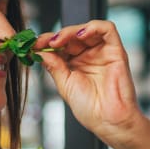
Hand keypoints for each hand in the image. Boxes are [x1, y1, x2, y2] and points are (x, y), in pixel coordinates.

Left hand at [37, 20, 143, 144]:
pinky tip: (78, 36)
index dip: (46, 43)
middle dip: (55, 36)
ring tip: (58, 41)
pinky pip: (107, 29)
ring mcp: (102, 52)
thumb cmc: (90, 109)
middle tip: (43, 42)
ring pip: (87, 29)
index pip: (60, 46)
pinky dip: (93, 27)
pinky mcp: (116, 50)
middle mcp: (89, 56)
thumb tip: (40, 52)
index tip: (33, 45)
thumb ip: (54, 66)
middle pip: (72, 36)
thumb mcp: (65, 85)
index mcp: (75, 64)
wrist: (108, 121)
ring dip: (70, 31)